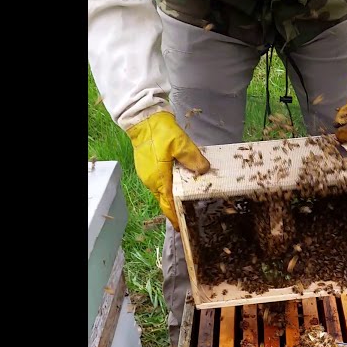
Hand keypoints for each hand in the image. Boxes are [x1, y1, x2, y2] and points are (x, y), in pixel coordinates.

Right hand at [127, 111, 210, 228]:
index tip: (181, 227)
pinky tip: (177, 183)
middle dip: (174, 210)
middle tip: (187, 216)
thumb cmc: (160, 132)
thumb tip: (204, 170)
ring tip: (184, 201)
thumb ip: (193, 159)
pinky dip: (168, 187)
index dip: (175, 217)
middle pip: (164, 200)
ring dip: (171, 197)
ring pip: (162, 191)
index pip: (168, 205)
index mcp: (159, 179)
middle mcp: (151, 180)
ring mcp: (147, 174)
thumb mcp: (181, 144)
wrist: (142, 119)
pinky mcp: (147, 167)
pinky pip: (159, 182)